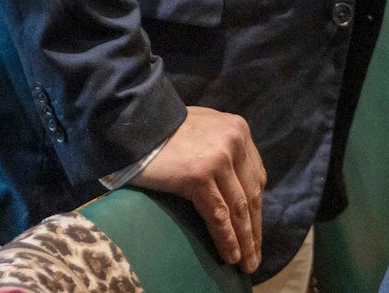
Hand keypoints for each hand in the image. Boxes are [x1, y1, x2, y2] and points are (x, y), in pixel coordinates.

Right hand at [135, 107, 265, 271]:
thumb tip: (233, 179)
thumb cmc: (163, 130)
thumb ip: (222, 145)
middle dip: (253, 229)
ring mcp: (219, 158)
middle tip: (255, 256)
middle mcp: (235, 141)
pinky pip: (217, 214)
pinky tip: (230, 255)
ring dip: (244, 240)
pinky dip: (226, 238)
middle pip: (251, 194)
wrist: (133, 123)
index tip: (254, 230)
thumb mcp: (204, 128)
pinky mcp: (199, 175)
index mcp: (239, 129)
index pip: (255, 176)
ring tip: (246, 263)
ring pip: (237, 208)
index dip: (255, 207)